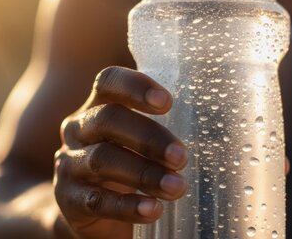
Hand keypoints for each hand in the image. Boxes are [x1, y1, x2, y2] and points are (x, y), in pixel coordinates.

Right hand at [53, 66, 187, 237]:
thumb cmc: (125, 161)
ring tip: (176, 187)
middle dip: (148, 137)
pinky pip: (96, 201)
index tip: (167, 102)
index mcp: (97, 105)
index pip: (109, 81)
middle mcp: (78, 128)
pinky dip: (127, 206)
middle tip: (181, 157)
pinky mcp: (68, 199)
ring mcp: (69, 164)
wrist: (86, 207)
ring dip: (144, 174)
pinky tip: (153, 210)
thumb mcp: (136, 138)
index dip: (136, 86)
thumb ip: (162, 126)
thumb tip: (223, 124)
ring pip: (101, 160)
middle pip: (108, 119)